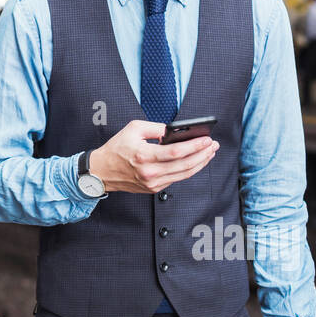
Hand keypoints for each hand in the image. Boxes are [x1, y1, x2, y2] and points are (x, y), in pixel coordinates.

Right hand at [88, 120, 217, 194]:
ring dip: (200, 163)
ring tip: (209, 153)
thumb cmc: (117, 149)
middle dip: (203, 154)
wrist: (102, 171)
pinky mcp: (154, 188)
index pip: (176, 152)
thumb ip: (156, 128)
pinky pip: (176, 179)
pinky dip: (188, 170)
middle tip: (213, 145)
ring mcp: (153, 183)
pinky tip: (195, 161)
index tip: (207, 139)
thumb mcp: (134, 129)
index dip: (195, 146)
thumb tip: (175, 131)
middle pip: (185, 165)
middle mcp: (150, 172)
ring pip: (184, 174)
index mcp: (144, 156)